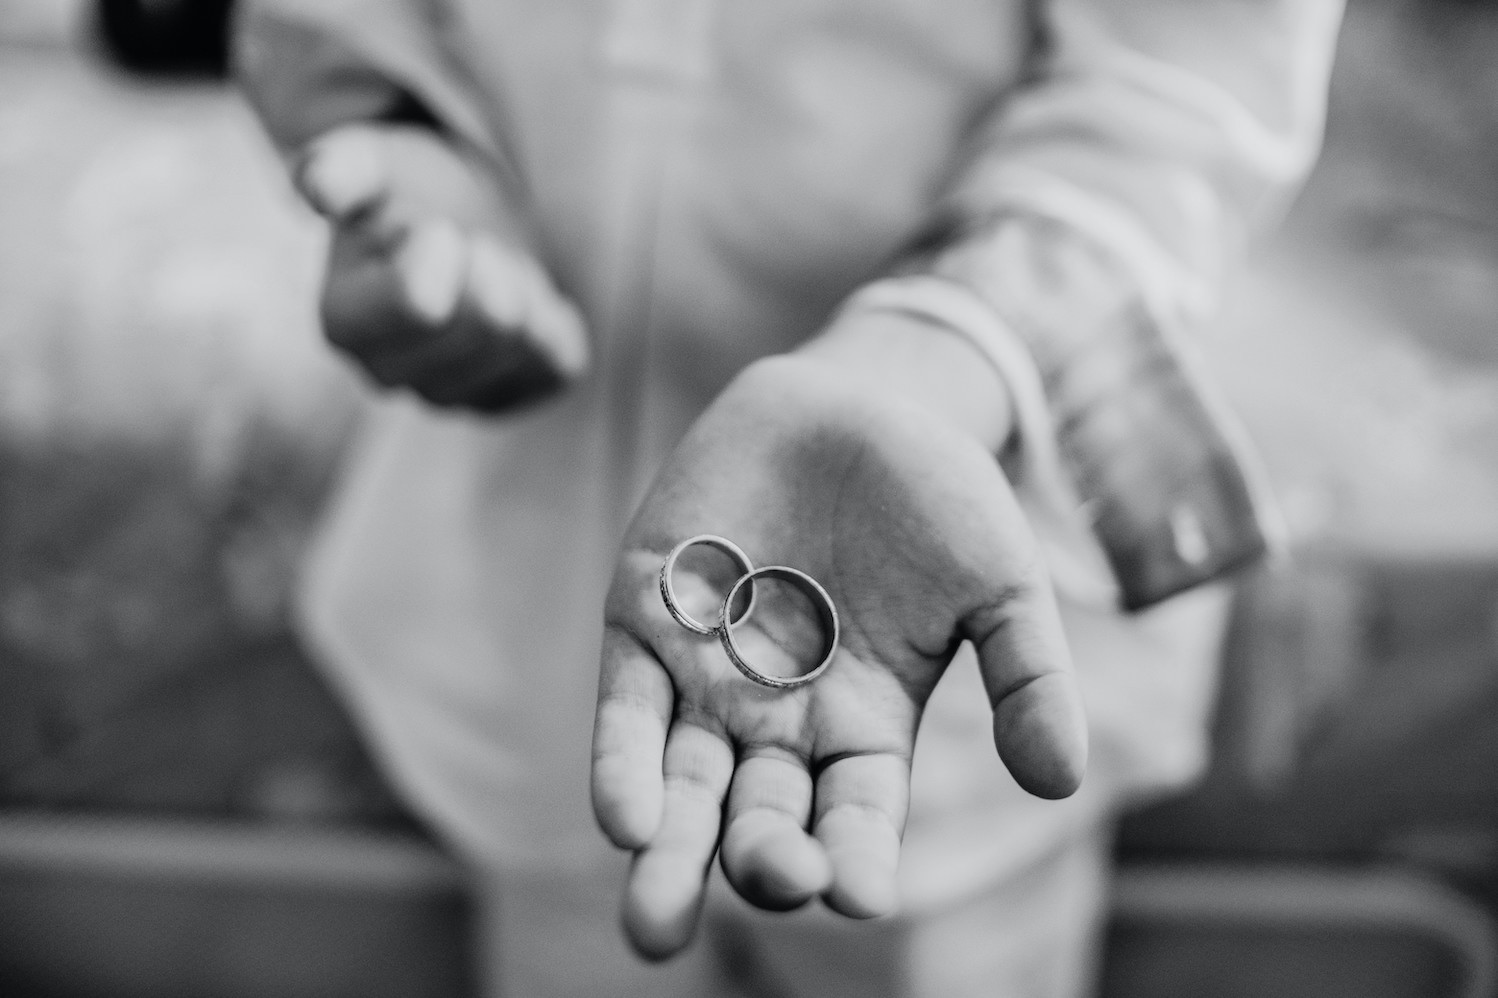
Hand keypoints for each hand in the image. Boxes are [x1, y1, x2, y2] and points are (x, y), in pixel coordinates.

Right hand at [296, 124, 587, 410]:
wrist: (450, 220)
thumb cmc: (403, 191)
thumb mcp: (370, 161)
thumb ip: (342, 167)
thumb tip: (319, 188)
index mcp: (344, 323)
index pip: (422, 302)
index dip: (445, 245)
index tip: (435, 227)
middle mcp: (389, 375)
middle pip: (490, 322)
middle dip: (492, 263)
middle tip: (470, 245)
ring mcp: (449, 397)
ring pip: (527, 346)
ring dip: (523, 289)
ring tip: (491, 270)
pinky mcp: (506, 401)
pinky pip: (560, 368)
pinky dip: (554, 323)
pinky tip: (523, 304)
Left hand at [591, 343, 1088, 959]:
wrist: (856, 401)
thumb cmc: (938, 500)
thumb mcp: (999, 584)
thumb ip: (1027, 677)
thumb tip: (1061, 780)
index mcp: (865, 726)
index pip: (858, 817)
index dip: (858, 858)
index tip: (861, 892)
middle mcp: (780, 719)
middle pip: (763, 818)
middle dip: (763, 861)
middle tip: (775, 882)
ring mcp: (708, 675)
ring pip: (683, 786)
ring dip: (669, 853)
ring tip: (655, 926)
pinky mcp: (647, 621)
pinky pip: (627, 710)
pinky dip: (623, 765)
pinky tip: (628, 818)